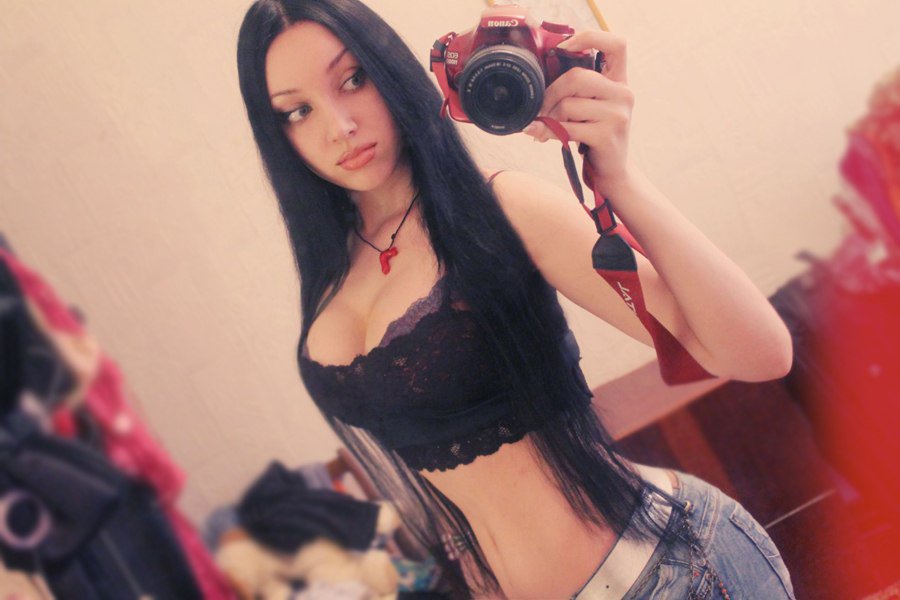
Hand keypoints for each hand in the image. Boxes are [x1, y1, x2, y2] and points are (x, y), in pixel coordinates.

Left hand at [522, 30, 633, 194]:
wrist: (613, 172)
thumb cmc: (595, 136)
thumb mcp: (591, 108)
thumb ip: (575, 91)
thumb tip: (537, 85)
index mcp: (620, 81)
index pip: (616, 44)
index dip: (589, 38)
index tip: (564, 47)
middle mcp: (623, 93)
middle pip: (577, 77)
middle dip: (551, 93)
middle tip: (540, 108)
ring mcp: (618, 114)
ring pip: (568, 104)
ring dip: (550, 117)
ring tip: (547, 125)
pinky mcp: (607, 135)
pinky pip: (567, 127)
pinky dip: (548, 131)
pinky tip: (540, 134)